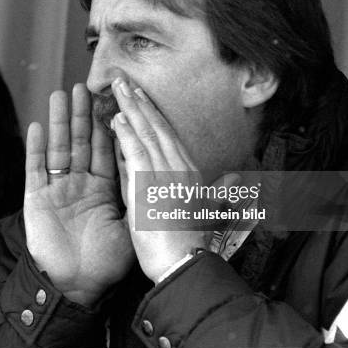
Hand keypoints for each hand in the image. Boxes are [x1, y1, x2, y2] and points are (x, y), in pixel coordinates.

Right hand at [24, 84, 134, 305]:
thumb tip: (151, 172)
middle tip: (83, 87)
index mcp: (102, 189)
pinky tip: (38, 127)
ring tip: (61, 95)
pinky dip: (36, 149)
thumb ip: (135, 196)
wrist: (78, 287)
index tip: (109, 100)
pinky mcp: (36, 199)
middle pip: (80, 142)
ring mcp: (57, 190)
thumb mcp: (129, 225)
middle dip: (82, 115)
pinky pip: (35, 170)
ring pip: (58, 149)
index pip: (104, 150)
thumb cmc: (104, 262)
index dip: (106, 125)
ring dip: (60, 123)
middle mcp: (79, 185)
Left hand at [110, 77, 238, 282]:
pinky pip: (136, 154)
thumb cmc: (190, 243)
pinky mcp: (150, 187)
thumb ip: (208, 189)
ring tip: (118, 88)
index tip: (141, 97)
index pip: (168, 135)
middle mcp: (180, 168)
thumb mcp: (202, 210)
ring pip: (147, 134)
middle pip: (157, 127)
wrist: (186, 265)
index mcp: (189, 173)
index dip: (153, 113)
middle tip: (124, 81)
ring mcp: (166, 175)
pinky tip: (117, 119)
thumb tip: (231, 175)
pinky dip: (127, 135)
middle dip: (140, 102)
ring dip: (131, 109)